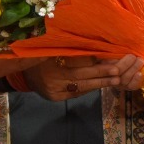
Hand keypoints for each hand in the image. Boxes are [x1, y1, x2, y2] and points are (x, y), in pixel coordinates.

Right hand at [18, 56, 137, 99]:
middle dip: (102, 73)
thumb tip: (98, 46)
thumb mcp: (54, 47)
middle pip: (82, 74)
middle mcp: (53, 75)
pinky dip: (89, 88)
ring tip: (117, 79)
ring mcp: (53, 88)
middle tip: (119, 70)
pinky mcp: (55, 97)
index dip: (96, 59)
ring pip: (81, 86)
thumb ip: (72, 47)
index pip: (79, 60)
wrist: (24, 73)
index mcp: (52, 58)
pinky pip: (76, 93)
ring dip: (100, 82)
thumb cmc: (43, 56)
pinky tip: (101, 85)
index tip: (111, 57)